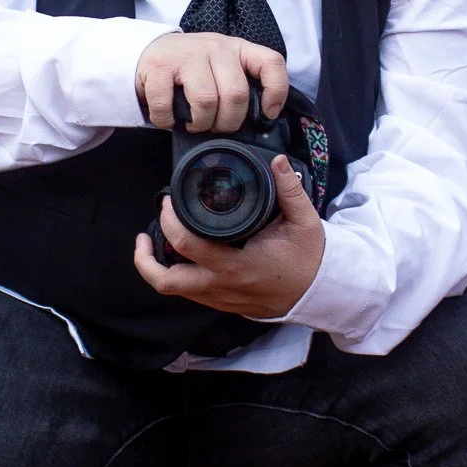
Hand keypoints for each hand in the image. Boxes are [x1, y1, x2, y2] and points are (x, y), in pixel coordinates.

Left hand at [133, 154, 324, 317]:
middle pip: (166, 280)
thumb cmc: (309, 259)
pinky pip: (187, 293)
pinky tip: (177, 256)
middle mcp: (222, 285)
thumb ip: (290, 190)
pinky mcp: (222, 304)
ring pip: (172, 290)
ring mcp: (219, 298)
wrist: (320, 292)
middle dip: (146, 256)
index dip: (169, 221)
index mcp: (237, 265)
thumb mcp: (305, 221)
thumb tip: (278, 162)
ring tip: (151, 244)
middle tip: (148, 230)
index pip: (187, 244)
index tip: (167, 202)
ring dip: (156, 269)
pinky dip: (175, 276)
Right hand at [135, 31, 288, 132]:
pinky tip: (169, 118)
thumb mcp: (221, 68)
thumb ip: (240, 85)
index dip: (276, 91)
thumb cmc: (190, 68)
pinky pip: (168, 106)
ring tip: (193, 123)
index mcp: (237, 49)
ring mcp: (187, 54)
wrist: (149, 52)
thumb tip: (259, 119)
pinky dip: (167, 121)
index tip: (268, 113)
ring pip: (207, 101)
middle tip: (215, 125)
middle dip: (227, 122)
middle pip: (236, 94)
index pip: (271, 62)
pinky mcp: (160, 65)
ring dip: (199, 123)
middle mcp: (215, 47)